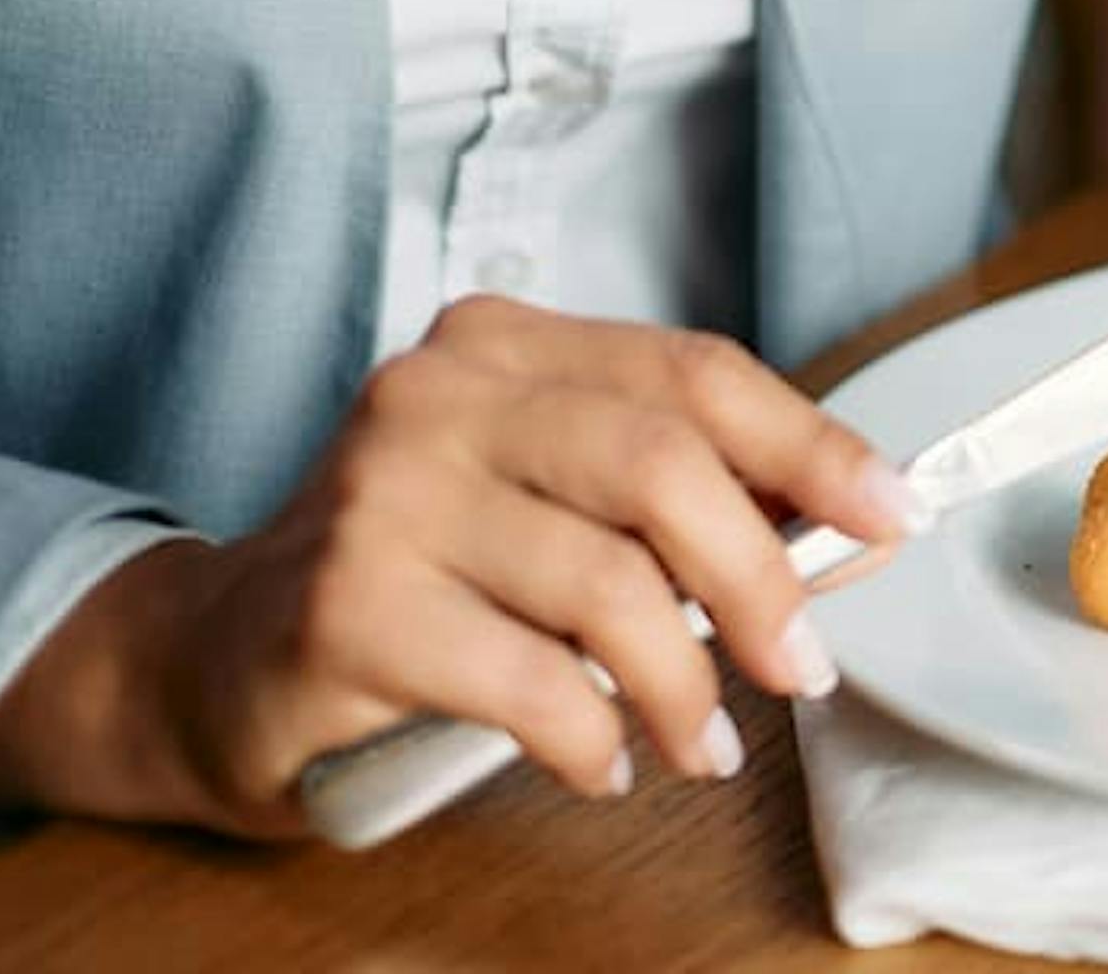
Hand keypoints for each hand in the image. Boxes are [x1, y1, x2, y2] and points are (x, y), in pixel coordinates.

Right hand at [0, 300, 917, 834]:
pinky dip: (591, 736)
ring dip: (683, 686)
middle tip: (802, 667)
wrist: (216, 659)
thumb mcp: (552, 507)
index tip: (891, 515)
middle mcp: (438, 397)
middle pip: (663, 466)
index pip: (696, 374)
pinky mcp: (344, 608)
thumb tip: (856, 532)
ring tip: (699, 745)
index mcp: (505, 344)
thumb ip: (684, 502)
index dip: (811, 448)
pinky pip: (527, 680)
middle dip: (762, 578)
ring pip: (605, 584)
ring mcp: (383, 495)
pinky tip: (600, 763)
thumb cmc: (421, 577)